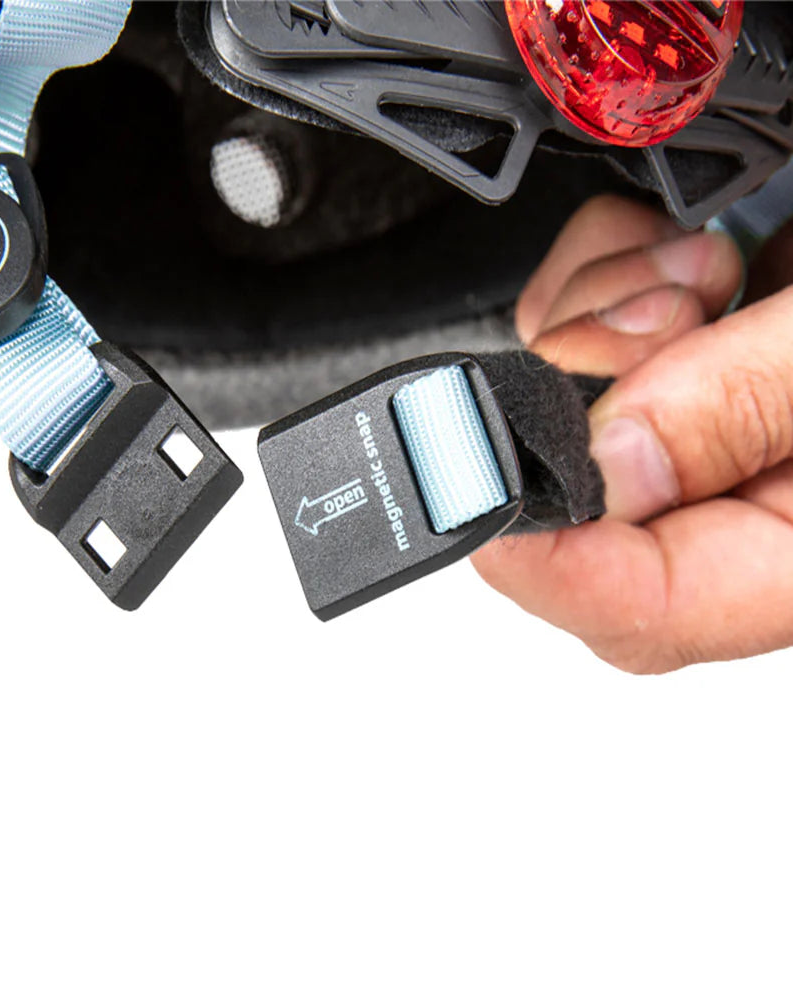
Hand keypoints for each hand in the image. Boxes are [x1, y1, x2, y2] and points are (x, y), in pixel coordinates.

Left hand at [472, 193, 792, 672]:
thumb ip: (747, 408)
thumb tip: (604, 473)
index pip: (654, 609)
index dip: (553, 567)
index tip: (482, 495)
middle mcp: (769, 504)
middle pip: (594, 518)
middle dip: (587, 409)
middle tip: (657, 318)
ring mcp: (732, 431)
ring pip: (580, 427)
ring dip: (603, 332)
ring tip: (702, 268)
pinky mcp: (707, 363)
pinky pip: (596, 350)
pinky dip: (607, 288)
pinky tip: (683, 258)